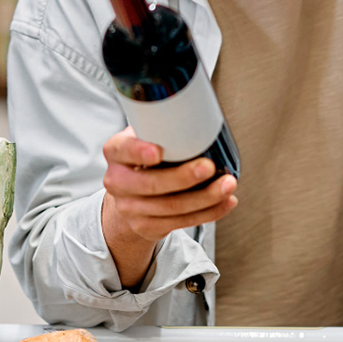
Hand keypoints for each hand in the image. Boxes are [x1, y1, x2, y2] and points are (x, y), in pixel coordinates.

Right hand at [100, 127, 236, 287]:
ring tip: (227, 184)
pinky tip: (225, 202)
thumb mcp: (143, 136)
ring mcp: (130, 208)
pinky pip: (182, 222)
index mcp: (115, 152)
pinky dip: (209, 212)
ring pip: (172, 207)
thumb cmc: (144, 158)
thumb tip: (197, 114)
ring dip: (205, 197)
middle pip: (151, 183)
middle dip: (183, 177)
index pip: (123, 149)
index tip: (158, 152)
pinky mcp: (147, 227)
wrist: (130, 196)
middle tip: (209, 167)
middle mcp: (117, 181)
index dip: (139, 151)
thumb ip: (159, 127)